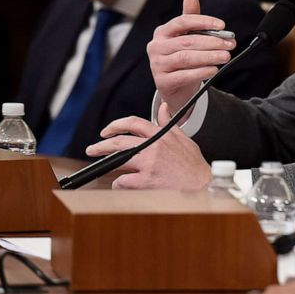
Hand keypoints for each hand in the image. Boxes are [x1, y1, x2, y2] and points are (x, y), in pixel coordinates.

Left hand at [87, 102, 211, 190]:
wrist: (202, 186)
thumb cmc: (194, 165)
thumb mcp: (184, 139)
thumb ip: (169, 124)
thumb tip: (164, 108)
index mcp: (161, 135)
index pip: (133, 123)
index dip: (116, 125)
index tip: (107, 131)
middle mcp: (153, 147)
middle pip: (120, 142)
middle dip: (101, 145)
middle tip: (92, 149)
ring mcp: (149, 163)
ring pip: (118, 161)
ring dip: (108, 165)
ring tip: (104, 169)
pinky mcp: (147, 180)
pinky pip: (124, 181)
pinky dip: (120, 184)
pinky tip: (121, 185)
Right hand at [147, 0, 235, 116]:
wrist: (174, 88)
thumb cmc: (182, 59)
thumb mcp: (186, 38)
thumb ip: (191, 19)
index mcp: (162, 32)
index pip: (182, 21)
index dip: (203, 22)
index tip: (222, 26)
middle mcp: (156, 47)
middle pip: (187, 41)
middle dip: (212, 42)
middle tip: (230, 44)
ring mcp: (157, 65)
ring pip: (186, 58)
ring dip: (209, 56)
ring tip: (225, 56)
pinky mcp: (162, 82)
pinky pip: (184, 75)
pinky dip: (201, 72)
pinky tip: (214, 70)